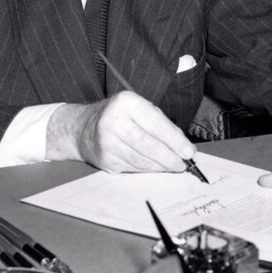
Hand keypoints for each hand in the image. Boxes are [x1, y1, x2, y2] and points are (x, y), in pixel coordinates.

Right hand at [47, 90, 196, 172]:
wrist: (82, 128)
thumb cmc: (117, 116)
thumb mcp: (137, 108)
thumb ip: (160, 123)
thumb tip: (182, 145)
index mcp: (126, 103)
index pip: (156, 124)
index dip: (175, 140)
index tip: (189, 151)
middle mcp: (114, 121)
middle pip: (149, 145)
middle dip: (170, 157)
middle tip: (184, 164)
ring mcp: (107, 143)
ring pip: (142, 160)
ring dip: (161, 166)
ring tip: (174, 166)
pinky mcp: (106, 160)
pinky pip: (133, 168)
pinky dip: (148, 170)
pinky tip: (156, 168)